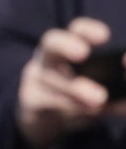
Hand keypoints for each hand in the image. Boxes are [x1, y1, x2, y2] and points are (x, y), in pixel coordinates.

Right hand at [17, 17, 120, 148]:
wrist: (44, 118)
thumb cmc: (78, 96)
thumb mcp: (102, 88)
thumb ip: (119, 88)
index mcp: (70, 48)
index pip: (76, 30)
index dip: (87, 30)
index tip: (105, 37)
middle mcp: (48, 58)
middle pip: (51, 44)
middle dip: (65, 46)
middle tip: (83, 53)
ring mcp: (35, 79)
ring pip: (51, 79)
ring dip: (75, 88)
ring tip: (99, 98)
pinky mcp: (30, 101)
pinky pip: (46, 101)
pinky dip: (69, 107)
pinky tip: (89, 111)